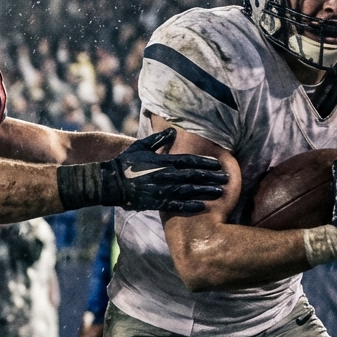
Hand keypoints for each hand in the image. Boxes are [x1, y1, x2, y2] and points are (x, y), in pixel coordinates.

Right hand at [98, 128, 226, 213]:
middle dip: (211, 177)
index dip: (205, 162)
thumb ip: (158, 139)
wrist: (110, 182)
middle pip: (193, 176)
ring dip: (205, 191)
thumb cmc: (125, 163)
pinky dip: (189, 206)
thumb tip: (172, 130)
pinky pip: (176, 205)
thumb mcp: (140, 146)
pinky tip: (202, 206)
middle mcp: (164, 175)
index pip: (189, 161)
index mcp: (162, 161)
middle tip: (226, 179)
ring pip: (188, 191)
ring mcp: (160, 190)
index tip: (219, 164)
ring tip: (220, 192)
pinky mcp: (155, 202)